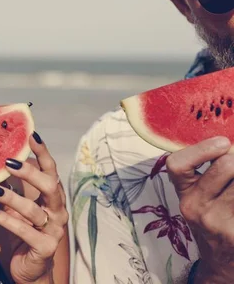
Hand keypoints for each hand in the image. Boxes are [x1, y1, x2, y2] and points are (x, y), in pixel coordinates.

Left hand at [0, 132, 68, 283]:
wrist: (31, 268)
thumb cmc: (24, 231)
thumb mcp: (18, 205)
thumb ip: (14, 186)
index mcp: (52, 197)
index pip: (51, 170)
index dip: (43, 152)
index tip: (32, 135)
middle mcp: (57, 211)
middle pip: (49, 186)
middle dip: (30, 173)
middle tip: (8, 162)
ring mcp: (54, 230)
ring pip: (34, 210)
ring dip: (12, 198)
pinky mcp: (45, 247)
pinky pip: (25, 231)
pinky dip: (6, 220)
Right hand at [165, 136, 233, 283]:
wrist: (223, 262)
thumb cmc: (215, 220)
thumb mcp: (201, 196)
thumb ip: (208, 170)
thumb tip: (228, 144)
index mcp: (184, 194)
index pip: (177, 165)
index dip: (201, 150)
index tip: (222, 143)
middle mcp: (195, 207)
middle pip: (226, 165)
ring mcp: (218, 222)